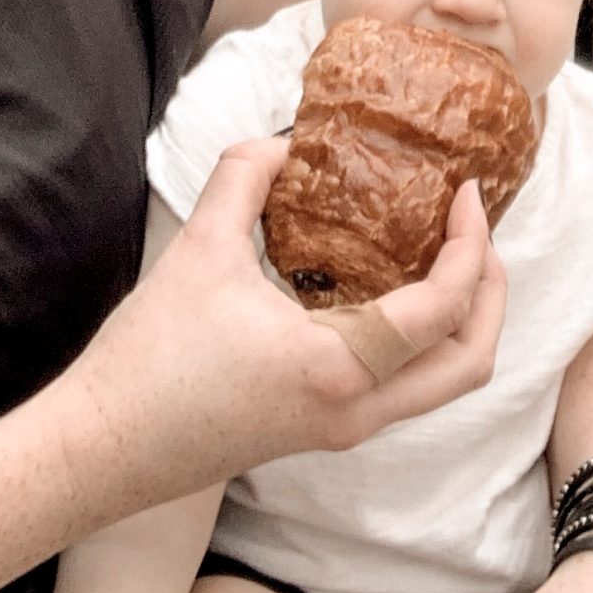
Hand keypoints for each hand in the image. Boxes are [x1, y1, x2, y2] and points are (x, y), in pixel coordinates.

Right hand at [58, 144, 506, 513]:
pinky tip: (390, 283)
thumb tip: (288, 142)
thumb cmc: (149, 358)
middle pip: (470, 364)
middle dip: (492, 294)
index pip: (443, 309)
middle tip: (476, 231)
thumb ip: (246, 175)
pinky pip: (403, 386)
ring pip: (442, 385)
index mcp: (339, 368)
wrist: (100, 450)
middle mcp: (354, 411)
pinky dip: (422, 337)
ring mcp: (342, 429)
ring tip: (445, 253)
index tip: (465, 192)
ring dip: (463, 319)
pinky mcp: (321, 431)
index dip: (471, 244)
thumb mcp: (200, 246)